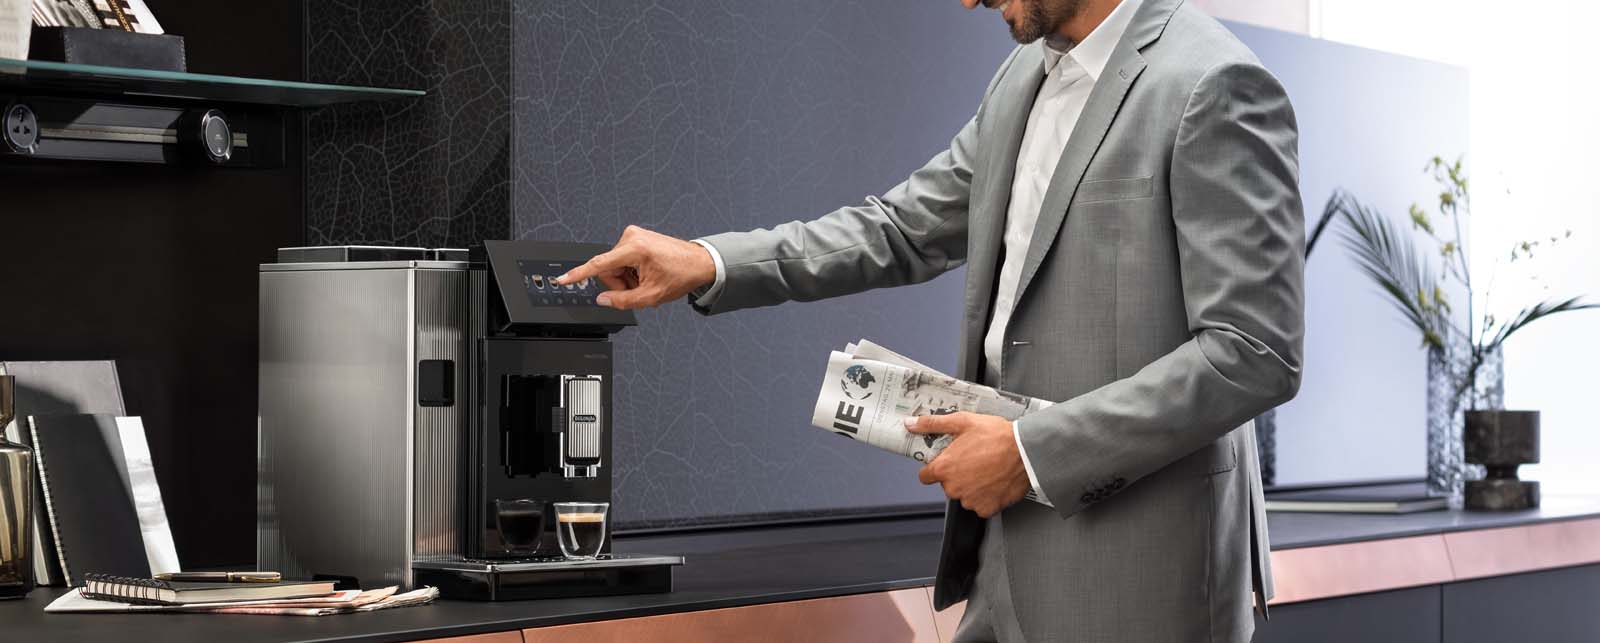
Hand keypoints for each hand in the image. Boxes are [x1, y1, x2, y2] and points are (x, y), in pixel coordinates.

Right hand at [555, 226, 716, 309]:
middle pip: (608, 269)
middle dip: (620, 283)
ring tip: (647, 280)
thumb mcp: (652, 296)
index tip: (562, 279)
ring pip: (614, 266)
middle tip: (640, 289)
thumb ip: (623, 301)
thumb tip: (603, 299)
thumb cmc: (682, 274)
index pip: (599, 264)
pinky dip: (631, 270)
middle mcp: (631, 237)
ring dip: (627, 278)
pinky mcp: (636, 237)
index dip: (578, 275)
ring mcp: (633, 235)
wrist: (699, 262)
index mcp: (635, 249)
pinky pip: (622, 259)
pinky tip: (647, 272)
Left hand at [907, 412, 1030, 517]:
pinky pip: (980, 504)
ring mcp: (971, 500)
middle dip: (956, 474)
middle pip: (947, 484)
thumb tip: (911, 423)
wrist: (1026, 451)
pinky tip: (994, 480)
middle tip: (972, 459)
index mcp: (945, 468)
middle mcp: (955, 488)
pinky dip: (986, 495)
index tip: (944, 462)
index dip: (934, 467)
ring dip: (971, 485)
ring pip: (964, 495)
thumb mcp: (962, 421)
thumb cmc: (997, 436)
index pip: (925, 476)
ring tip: (986, 468)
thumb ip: (932, 424)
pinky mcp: (987, 508)